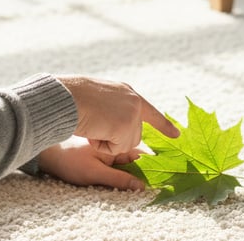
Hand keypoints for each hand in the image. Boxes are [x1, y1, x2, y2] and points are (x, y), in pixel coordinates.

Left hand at [37, 136, 144, 190]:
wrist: (48, 153)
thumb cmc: (69, 161)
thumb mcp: (94, 173)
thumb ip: (118, 179)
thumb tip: (142, 186)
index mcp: (117, 141)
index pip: (142, 153)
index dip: (152, 165)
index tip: (157, 178)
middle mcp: (116, 140)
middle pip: (138, 156)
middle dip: (143, 169)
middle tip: (143, 184)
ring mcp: (110, 145)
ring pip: (129, 159)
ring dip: (132, 170)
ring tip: (129, 180)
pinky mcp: (104, 150)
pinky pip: (120, 159)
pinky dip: (122, 169)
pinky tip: (120, 176)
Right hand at [57, 75, 178, 154]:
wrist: (66, 95)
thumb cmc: (73, 97)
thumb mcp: (100, 97)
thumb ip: (114, 107)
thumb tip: (121, 124)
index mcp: (127, 92)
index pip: (150, 111)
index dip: (163, 125)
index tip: (177, 135)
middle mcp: (134, 101)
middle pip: (133, 136)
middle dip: (114, 138)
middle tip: (95, 123)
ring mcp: (132, 114)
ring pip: (125, 145)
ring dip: (106, 141)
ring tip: (93, 124)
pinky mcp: (126, 126)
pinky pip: (115, 149)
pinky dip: (101, 145)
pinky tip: (93, 130)